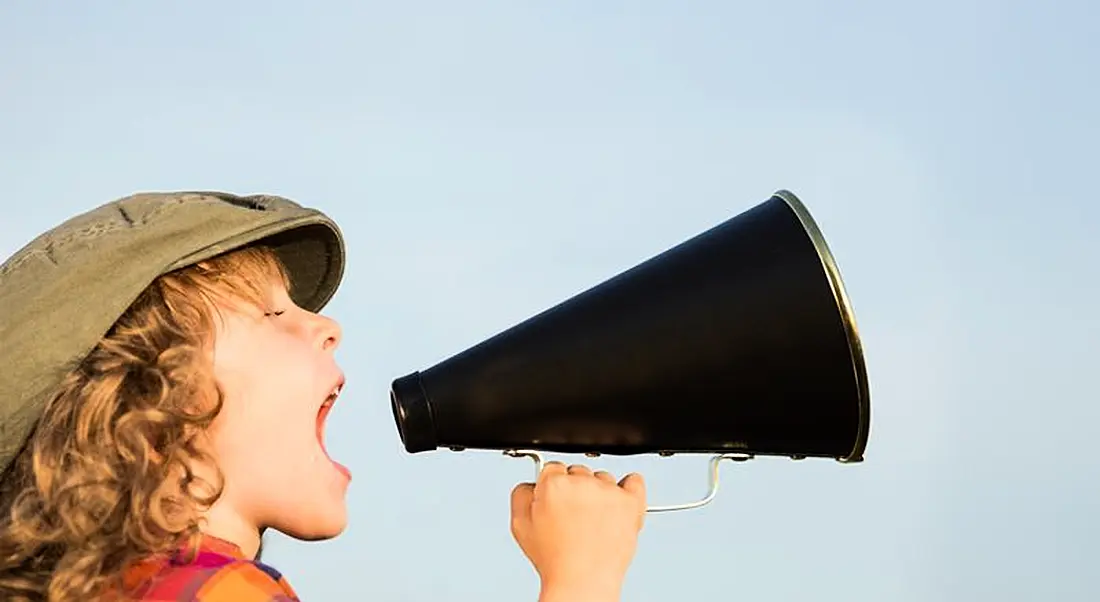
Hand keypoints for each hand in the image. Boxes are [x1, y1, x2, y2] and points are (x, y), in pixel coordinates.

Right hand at [510, 462, 646, 601]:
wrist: (583, 581)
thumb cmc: (554, 559)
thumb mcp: (520, 525)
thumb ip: (521, 494)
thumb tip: (532, 483)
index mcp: (553, 483)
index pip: (553, 469)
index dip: (552, 487)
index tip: (556, 502)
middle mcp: (582, 482)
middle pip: (578, 472)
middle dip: (575, 490)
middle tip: (573, 516)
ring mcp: (608, 491)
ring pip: (603, 478)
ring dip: (599, 493)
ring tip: (593, 522)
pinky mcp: (630, 502)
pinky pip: (635, 481)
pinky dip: (629, 488)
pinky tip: (619, 502)